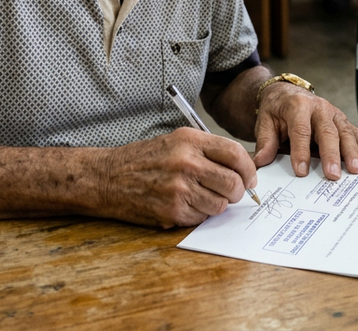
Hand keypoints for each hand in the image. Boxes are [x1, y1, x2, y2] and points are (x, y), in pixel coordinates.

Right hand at [97, 127, 257, 227]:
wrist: (107, 177)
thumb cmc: (143, 159)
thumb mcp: (175, 141)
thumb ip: (207, 151)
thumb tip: (242, 167)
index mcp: (190, 141)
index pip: (236, 154)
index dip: (249, 169)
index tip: (250, 178)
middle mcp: (187, 163)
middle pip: (233, 182)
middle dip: (238, 191)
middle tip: (232, 192)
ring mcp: (180, 188)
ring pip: (221, 204)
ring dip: (217, 204)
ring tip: (202, 197)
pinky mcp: (173, 211)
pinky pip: (202, 217)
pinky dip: (199, 214)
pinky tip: (185, 204)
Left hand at [253, 82, 357, 179]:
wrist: (285, 93)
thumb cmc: (275, 111)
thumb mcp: (265, 122)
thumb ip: (265, 141)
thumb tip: (261, 161)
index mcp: (297, 106)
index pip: (300, 130)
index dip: (300, 151)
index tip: (301, 172)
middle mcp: (318, 107)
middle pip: (327, 132)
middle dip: (331, 154)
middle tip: (333, 175)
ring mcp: (332, 113)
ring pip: (344, 132)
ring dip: (351, 151)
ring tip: (355, 169)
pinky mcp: (341, 119)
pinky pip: (353, 131)